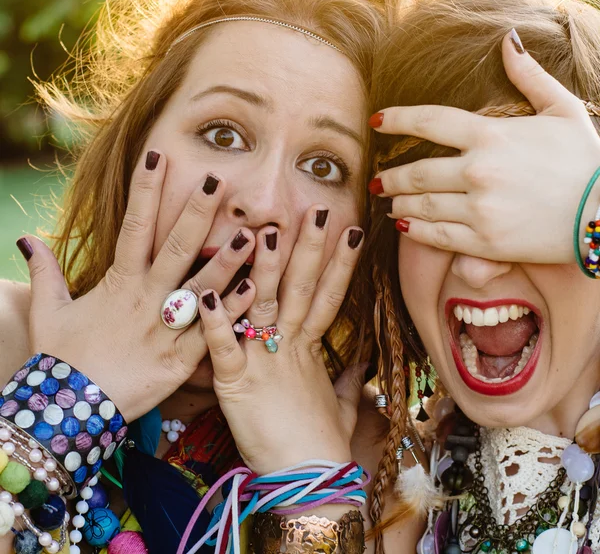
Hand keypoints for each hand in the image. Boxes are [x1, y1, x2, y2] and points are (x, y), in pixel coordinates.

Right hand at [18, 151, 255, 420]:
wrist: (69, 413)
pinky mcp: (181, 360)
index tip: (158, 156)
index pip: (134, 226)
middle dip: (196, 213)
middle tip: (219, 180)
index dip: (145, 190)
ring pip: (201, 287)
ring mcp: (165, 329)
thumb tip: (26, 239)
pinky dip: (233, 311)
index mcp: (118, 283)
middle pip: (175, 248)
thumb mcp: (49, 311)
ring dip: (228, 260)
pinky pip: (212, 332)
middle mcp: (146, 299)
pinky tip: (256, 290)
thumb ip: (45, 272)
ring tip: (252, 234)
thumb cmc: (60, 359)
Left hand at [196, 206, 366, 475]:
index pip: (328, 296)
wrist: (309, 478)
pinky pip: (223, 346)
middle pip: (301, 289)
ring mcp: (263, 361)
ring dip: (263, 269)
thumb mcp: (341, 404)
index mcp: (311, 348)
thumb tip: (364, 361)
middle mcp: (289, 346)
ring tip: (265, 233)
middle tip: (314, 210)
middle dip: (309, 249)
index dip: (340, 264)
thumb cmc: (323, 442)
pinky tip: (207, 293)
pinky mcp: (235, 382)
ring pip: (265, 306)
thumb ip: (349, 377)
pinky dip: (215, 320)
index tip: (350, 231)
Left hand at [371, 30, 599, 262]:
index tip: (376, 122)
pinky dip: (414, 231)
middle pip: (416, 172)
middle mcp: (478, 171)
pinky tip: (403, 226)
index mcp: (491, 136)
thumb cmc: (585, 160)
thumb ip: (529, 77)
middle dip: (390, 177)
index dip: (397, 119)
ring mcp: (479, 209)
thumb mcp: (563, 110)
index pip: (430, 121)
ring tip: (388, 203)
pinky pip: (436, 237)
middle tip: (376, 181)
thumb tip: (508, 41)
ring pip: (421, 206)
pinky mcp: (485, 242)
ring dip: (397, 204)